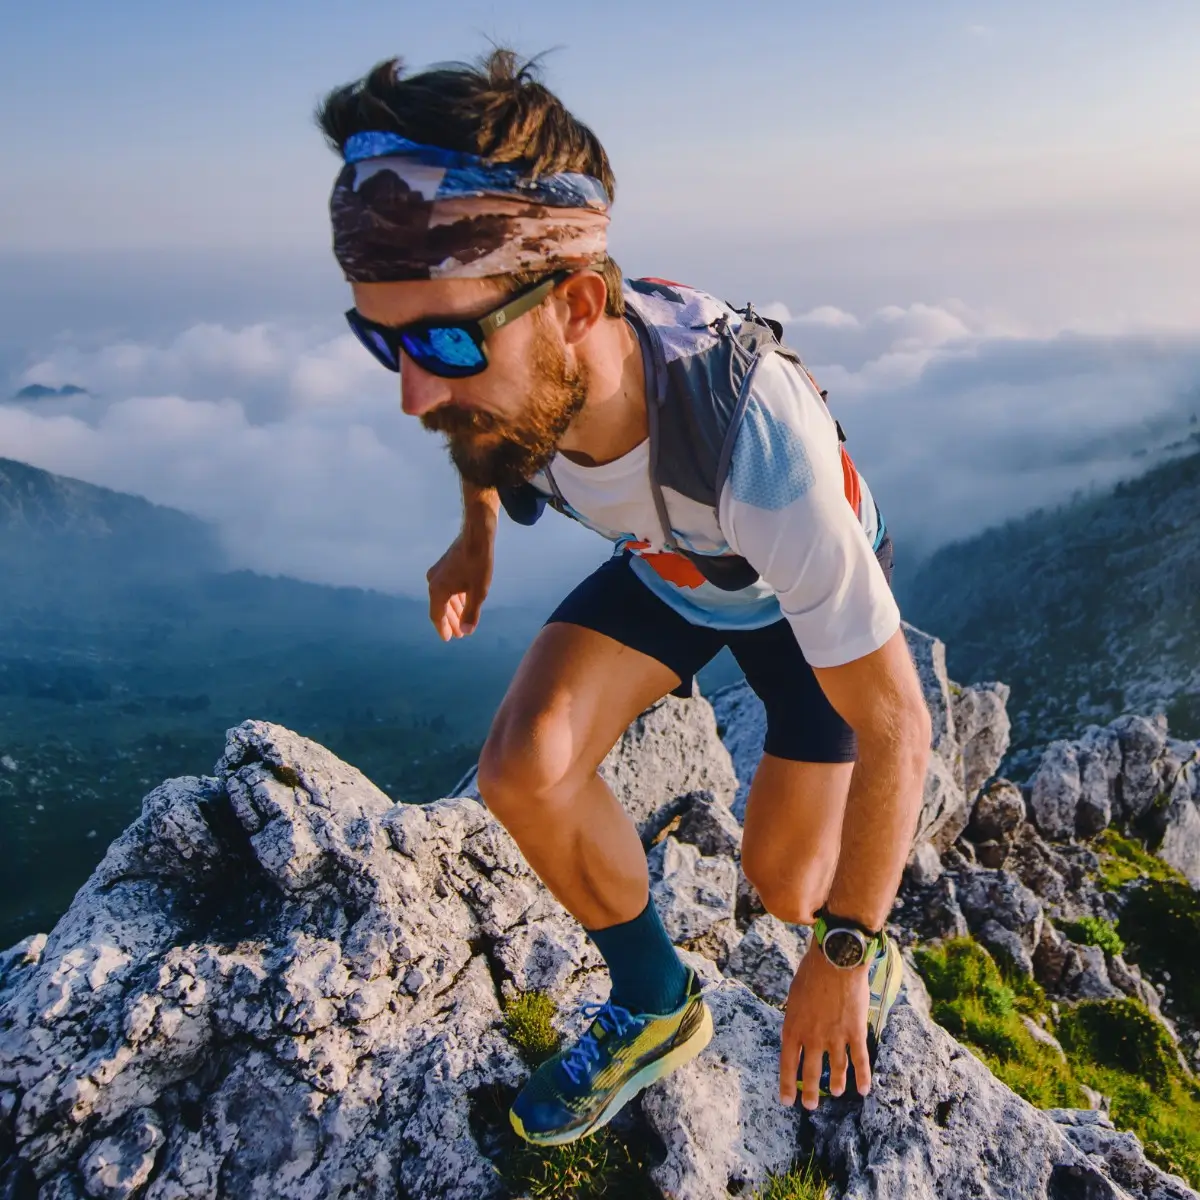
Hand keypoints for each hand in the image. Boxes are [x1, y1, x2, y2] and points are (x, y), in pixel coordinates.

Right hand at [426, 523, 493, 641]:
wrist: (477, 535)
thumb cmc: (479, 564)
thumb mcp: (478, 592)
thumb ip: (471, 613)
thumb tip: (466, 631)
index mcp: (438, 590)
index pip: (437, 615)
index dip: (443, 629)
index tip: (448, 639)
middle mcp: (433, 581)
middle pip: (440, 607)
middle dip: (450, 621)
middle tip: (459, 634)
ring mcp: (438, 572)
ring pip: (444, 597)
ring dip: (453, 610)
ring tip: (462, 621)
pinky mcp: (444, 565)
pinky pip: (447, 587)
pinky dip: (454, 598)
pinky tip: (463, 603)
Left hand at [779, 944, 871, 1110]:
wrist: (835, 960)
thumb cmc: (811, 972)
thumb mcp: (793, 997)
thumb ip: (795, 1019)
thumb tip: (794, 1035)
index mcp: (793, 1028)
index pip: (788, 1065)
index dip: (787, 1085)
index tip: (787, 1101)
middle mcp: (813, 1038)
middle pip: (811, 1072)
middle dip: (810, 1092)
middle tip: (810, 1106)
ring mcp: (835, 1037)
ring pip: (836, 1070)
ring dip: (836, 1084)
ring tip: (836, 1092)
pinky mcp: (856, 1032)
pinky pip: (860, 1060)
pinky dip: (862, 1077)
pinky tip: (863, 1089)